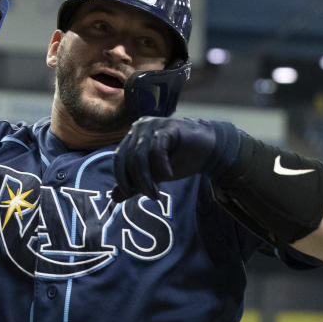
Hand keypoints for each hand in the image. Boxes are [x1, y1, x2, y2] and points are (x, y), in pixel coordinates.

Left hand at [112, 117, 239, 201]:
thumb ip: (134, 183)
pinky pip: (157, 149)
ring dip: (147, 178)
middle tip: (150, 196)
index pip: (119, 158)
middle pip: (129, 158)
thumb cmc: (179, 161)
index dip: (121, 178)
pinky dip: (161, 166)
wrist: (209, 151)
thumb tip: (113, 197)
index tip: (128, 194)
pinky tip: (169, 176)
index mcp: (132, 137)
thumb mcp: (153, 175)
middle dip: (137, 181)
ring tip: (156, 193)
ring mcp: (154, 125)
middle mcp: (140, 128)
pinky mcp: (169, 126)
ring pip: (140, 156)